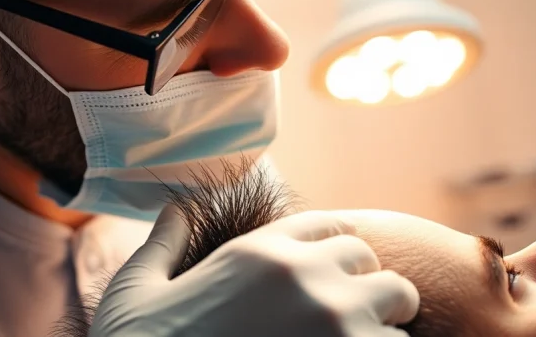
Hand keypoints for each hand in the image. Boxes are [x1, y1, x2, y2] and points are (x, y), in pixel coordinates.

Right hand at [91, 205, 419, 336]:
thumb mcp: (137, 289)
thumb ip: (163, 243)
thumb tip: (173, 209)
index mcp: (258, 252)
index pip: (329, 226)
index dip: (337, 248)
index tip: (338, 271)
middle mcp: (304, 276)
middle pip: (371, 262)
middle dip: (367, 287)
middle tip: (353, 317)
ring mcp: (334, 323)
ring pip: (398, 306)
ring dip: (382, 328)